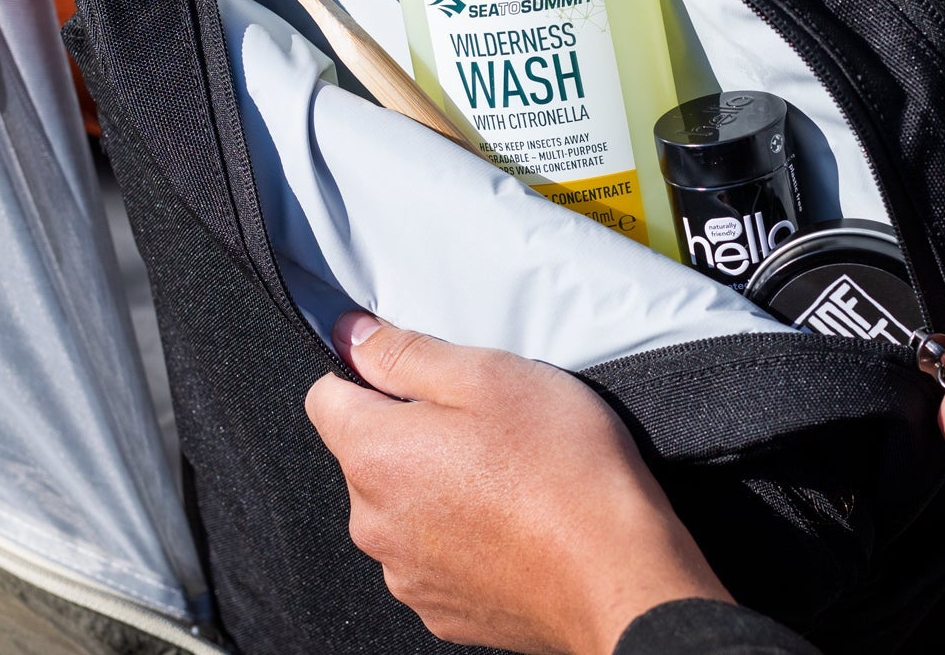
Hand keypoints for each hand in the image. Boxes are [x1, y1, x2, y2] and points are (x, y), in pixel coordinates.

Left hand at [305, 312, 729, 654]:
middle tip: (486, 427)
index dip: (368, 375)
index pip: (326, 396)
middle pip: (367, 456)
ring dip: (437, 489)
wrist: (618, 575)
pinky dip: (461, 538)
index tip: (419, 377)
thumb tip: (350, 335)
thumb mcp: (489, 376)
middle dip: (412, 434)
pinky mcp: (441, 609)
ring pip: (401, 508)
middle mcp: (373, 522)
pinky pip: (433, 556)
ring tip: (508, 479)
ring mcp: (405, 574)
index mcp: (374, 455)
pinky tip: (513, 525)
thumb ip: (406, 353)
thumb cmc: (563, 471)